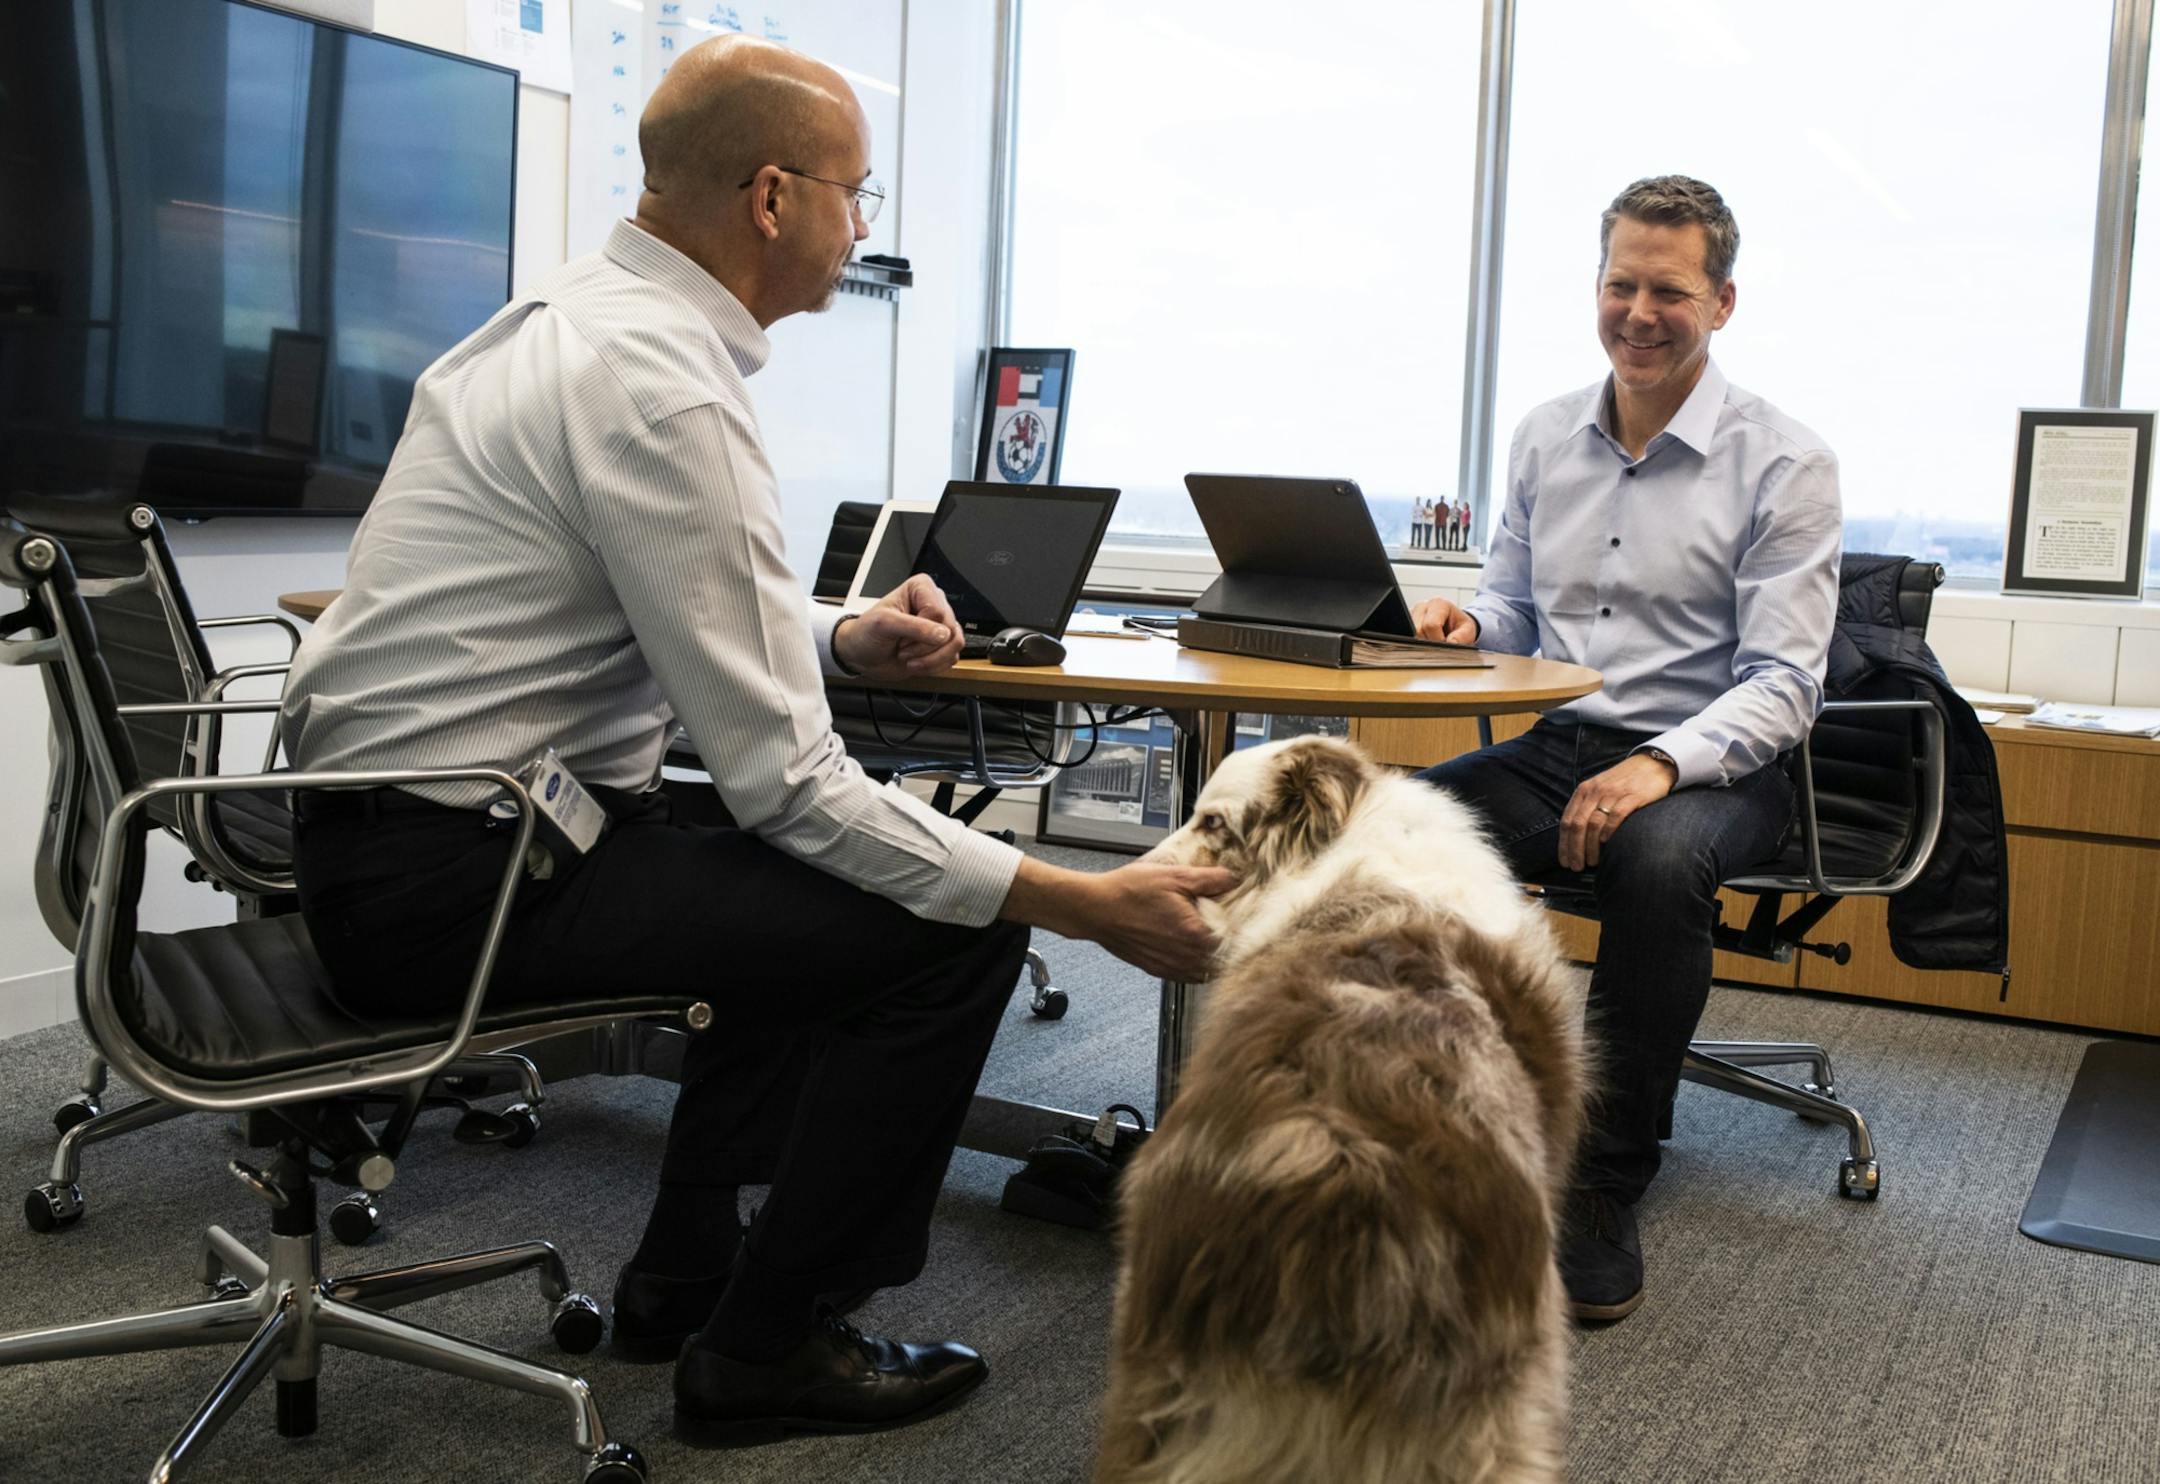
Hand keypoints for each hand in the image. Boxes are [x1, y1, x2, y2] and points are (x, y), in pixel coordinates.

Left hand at [833, 574, 964, 679]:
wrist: (862, 655)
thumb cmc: (867, 632)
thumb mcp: (884, 624)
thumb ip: (914, 626)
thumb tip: (943, 634)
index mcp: (921, 588)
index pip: (938, 612)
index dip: (920, 630)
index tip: (900, 634)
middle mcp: (934, 604)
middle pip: (949, 629)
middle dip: (923, 647)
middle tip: (902, 647)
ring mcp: (940, 625)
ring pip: (955, 644)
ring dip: (930, 659)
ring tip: (909, 658)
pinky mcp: (942, 645)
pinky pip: (952, 658)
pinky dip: (933, 666)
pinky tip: (916, 663)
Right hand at [1002, 857, 1236, 980]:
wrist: (1095, 909)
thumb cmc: (1128, 892)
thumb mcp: (1174, 876)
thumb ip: (1210, 880)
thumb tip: (1234, 880)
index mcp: (1195, 935)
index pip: (1236, 943)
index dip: (1243, 931)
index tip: (1246, 921)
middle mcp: (1185, 958)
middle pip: (1224, 961)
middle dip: (1230, 946)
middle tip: (1230, 928)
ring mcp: (1171, 968)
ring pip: (1206, 972)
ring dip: (1212, 959)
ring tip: (1211, 939)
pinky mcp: (1157, 970)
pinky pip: (1187, 975)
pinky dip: (1194, 965)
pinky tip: (1190, 948)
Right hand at [1411, 596, 1479, 643]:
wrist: (1454, 625)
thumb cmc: (1460, 626)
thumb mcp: (1468, 630)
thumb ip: (1461, 637)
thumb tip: (1450, 643)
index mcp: (1438, 604)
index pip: (1430, 625)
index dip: (1438, 639)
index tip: (1446, 644)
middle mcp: (1422, 606)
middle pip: (1418, 630)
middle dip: (1429, 642)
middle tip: (1441, 645)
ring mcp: (1412, 614)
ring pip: (1411, 634)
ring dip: (1422, 643)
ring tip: (1434, 641)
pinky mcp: (1406, 623)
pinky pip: (1408, 636)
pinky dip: (1417, 643)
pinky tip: (1427, 641)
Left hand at [1558, 754, 1676, 870]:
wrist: (1652, 765)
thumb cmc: (1624, 782)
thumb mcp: (1599, 789)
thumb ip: (1586, 807)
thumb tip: (1574, 836)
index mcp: (1584, 791)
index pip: (1567, 821)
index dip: (1564, 844)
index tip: (1564, 861)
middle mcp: (1595, 791)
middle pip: (1577, 825)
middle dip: (1574, 849)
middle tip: (1576, 867)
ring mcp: (1613, 793)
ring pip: (1594, 823)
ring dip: (1590, 846)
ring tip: (1592, 862)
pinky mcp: (1632, 796)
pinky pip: (1616, 816)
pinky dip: (1608, 831)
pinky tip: (1606, 843)